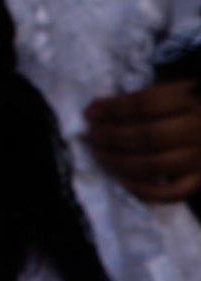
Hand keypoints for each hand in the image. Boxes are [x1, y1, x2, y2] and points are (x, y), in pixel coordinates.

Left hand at [85, 80, 200, 202]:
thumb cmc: (187, 103)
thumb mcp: (171, 88)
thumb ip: (142, 97)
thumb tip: (97, 109)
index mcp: (189, 101)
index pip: (146, 104)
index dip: (114, 108)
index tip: (90, 112)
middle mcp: (197, 130)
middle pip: (149, 137)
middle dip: (114, 137)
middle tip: (93, 135)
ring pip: (156, 165)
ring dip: (121, 162)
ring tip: (99, 154)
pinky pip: (175, 192)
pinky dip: (147, 192)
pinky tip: (123, 182)